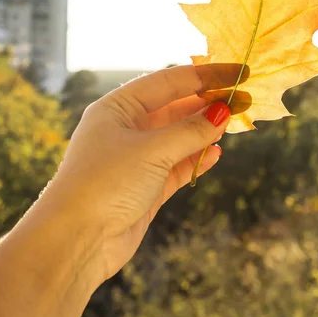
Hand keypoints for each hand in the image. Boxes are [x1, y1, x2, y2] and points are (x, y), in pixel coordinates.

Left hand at [44, 64, 239, 283]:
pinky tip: (216, 154)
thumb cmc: (105, 183)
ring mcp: (136, 159)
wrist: (75, 243)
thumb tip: (223, 111)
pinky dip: (196, 159)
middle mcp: (126, 129)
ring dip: (204, 131)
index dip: (204, 75)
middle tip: (242, 100)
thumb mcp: (152, 150)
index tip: (237, 73)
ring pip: (178, 137)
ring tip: (234, 123)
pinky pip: (177, 166)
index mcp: (118, 107)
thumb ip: (191, 130)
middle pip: (175, 108)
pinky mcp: (145, 187)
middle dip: (207, 103)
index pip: (168, 81)